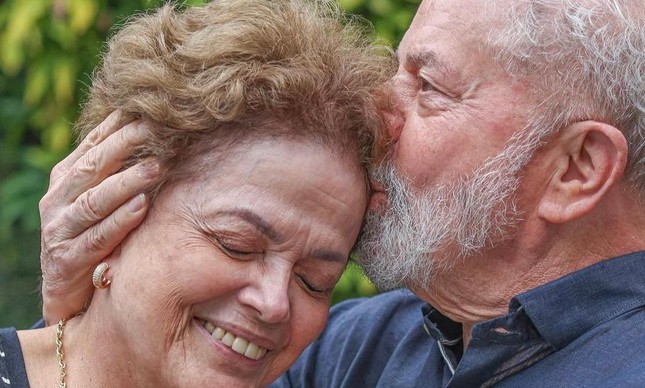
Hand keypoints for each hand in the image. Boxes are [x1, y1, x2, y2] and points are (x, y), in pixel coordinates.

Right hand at [39, 111, 159, 323]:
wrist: (67, 293)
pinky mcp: (68, 260)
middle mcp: (57, 200)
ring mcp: (60, 230)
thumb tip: (153, 134)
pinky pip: (98, 237)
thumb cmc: (92, 238)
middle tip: (157, 129)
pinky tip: (142, 206)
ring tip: (156, 166)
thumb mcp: (99, 201)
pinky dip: (121, 221)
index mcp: (65, 180)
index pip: (92, 145)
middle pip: (93, 166)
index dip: (118, 126)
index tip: (148, 109)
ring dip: (127, 182)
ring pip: (95, 200)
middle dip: (125, 145)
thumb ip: (116, 172)